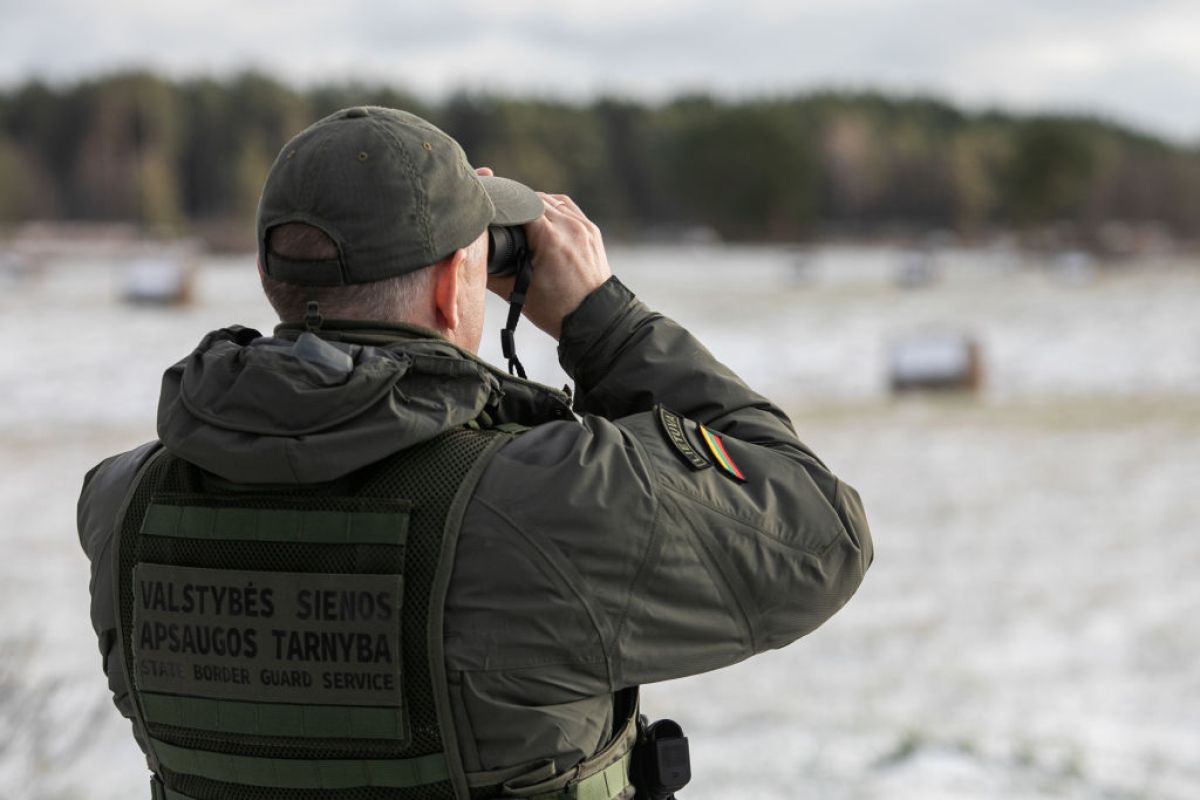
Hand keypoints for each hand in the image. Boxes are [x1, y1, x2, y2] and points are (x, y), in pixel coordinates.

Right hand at [476, 168, 611, 340]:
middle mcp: (569, 227)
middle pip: (534, 200)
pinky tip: (541, 218)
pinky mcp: (591, 231)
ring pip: (551, 201)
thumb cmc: (556, 311)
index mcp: (550, 238)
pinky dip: (553, 209)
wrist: (594, 321)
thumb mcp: (517, 293)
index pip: (518, 205)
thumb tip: (468, 257)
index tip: (488, 213)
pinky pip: (568, 208)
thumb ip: (490, 272)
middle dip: (516, 206)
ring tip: (520, 220)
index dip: (501, 206)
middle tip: (501, 218)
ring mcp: (583, 227)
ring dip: (534, 205)